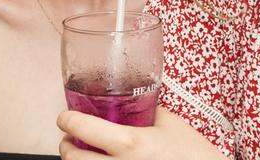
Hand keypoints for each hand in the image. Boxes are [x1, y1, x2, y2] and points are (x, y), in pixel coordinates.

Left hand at [58, 107, 220, 158]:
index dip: (67, 120)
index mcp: (129, 143)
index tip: (64, 117)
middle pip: (73, 158)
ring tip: (82, 155)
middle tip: (69, 140)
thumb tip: (135, 104)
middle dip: (66, 147)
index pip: (83, 128)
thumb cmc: (195, 155)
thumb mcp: (172, 124)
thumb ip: (148, 111)